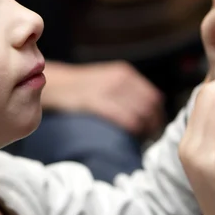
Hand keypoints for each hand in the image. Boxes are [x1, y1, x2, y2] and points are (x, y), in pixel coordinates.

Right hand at [41, 61, 163, 136]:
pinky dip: (132, 130)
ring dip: (144, 130)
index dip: (158, 116)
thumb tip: (147, 111)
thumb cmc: (81, 87)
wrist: (55, 84)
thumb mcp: (107, 79)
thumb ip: (126, 90)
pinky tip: (129, 137)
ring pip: (140, 114)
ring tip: (140, 141)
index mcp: (125, 73)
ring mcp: (109, 89)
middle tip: (149, 139)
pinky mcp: (96, 101)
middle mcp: (120, 79)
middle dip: (153, 125)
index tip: (155, 129)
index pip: (154, 97)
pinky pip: (125, 118)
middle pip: (150, 107)